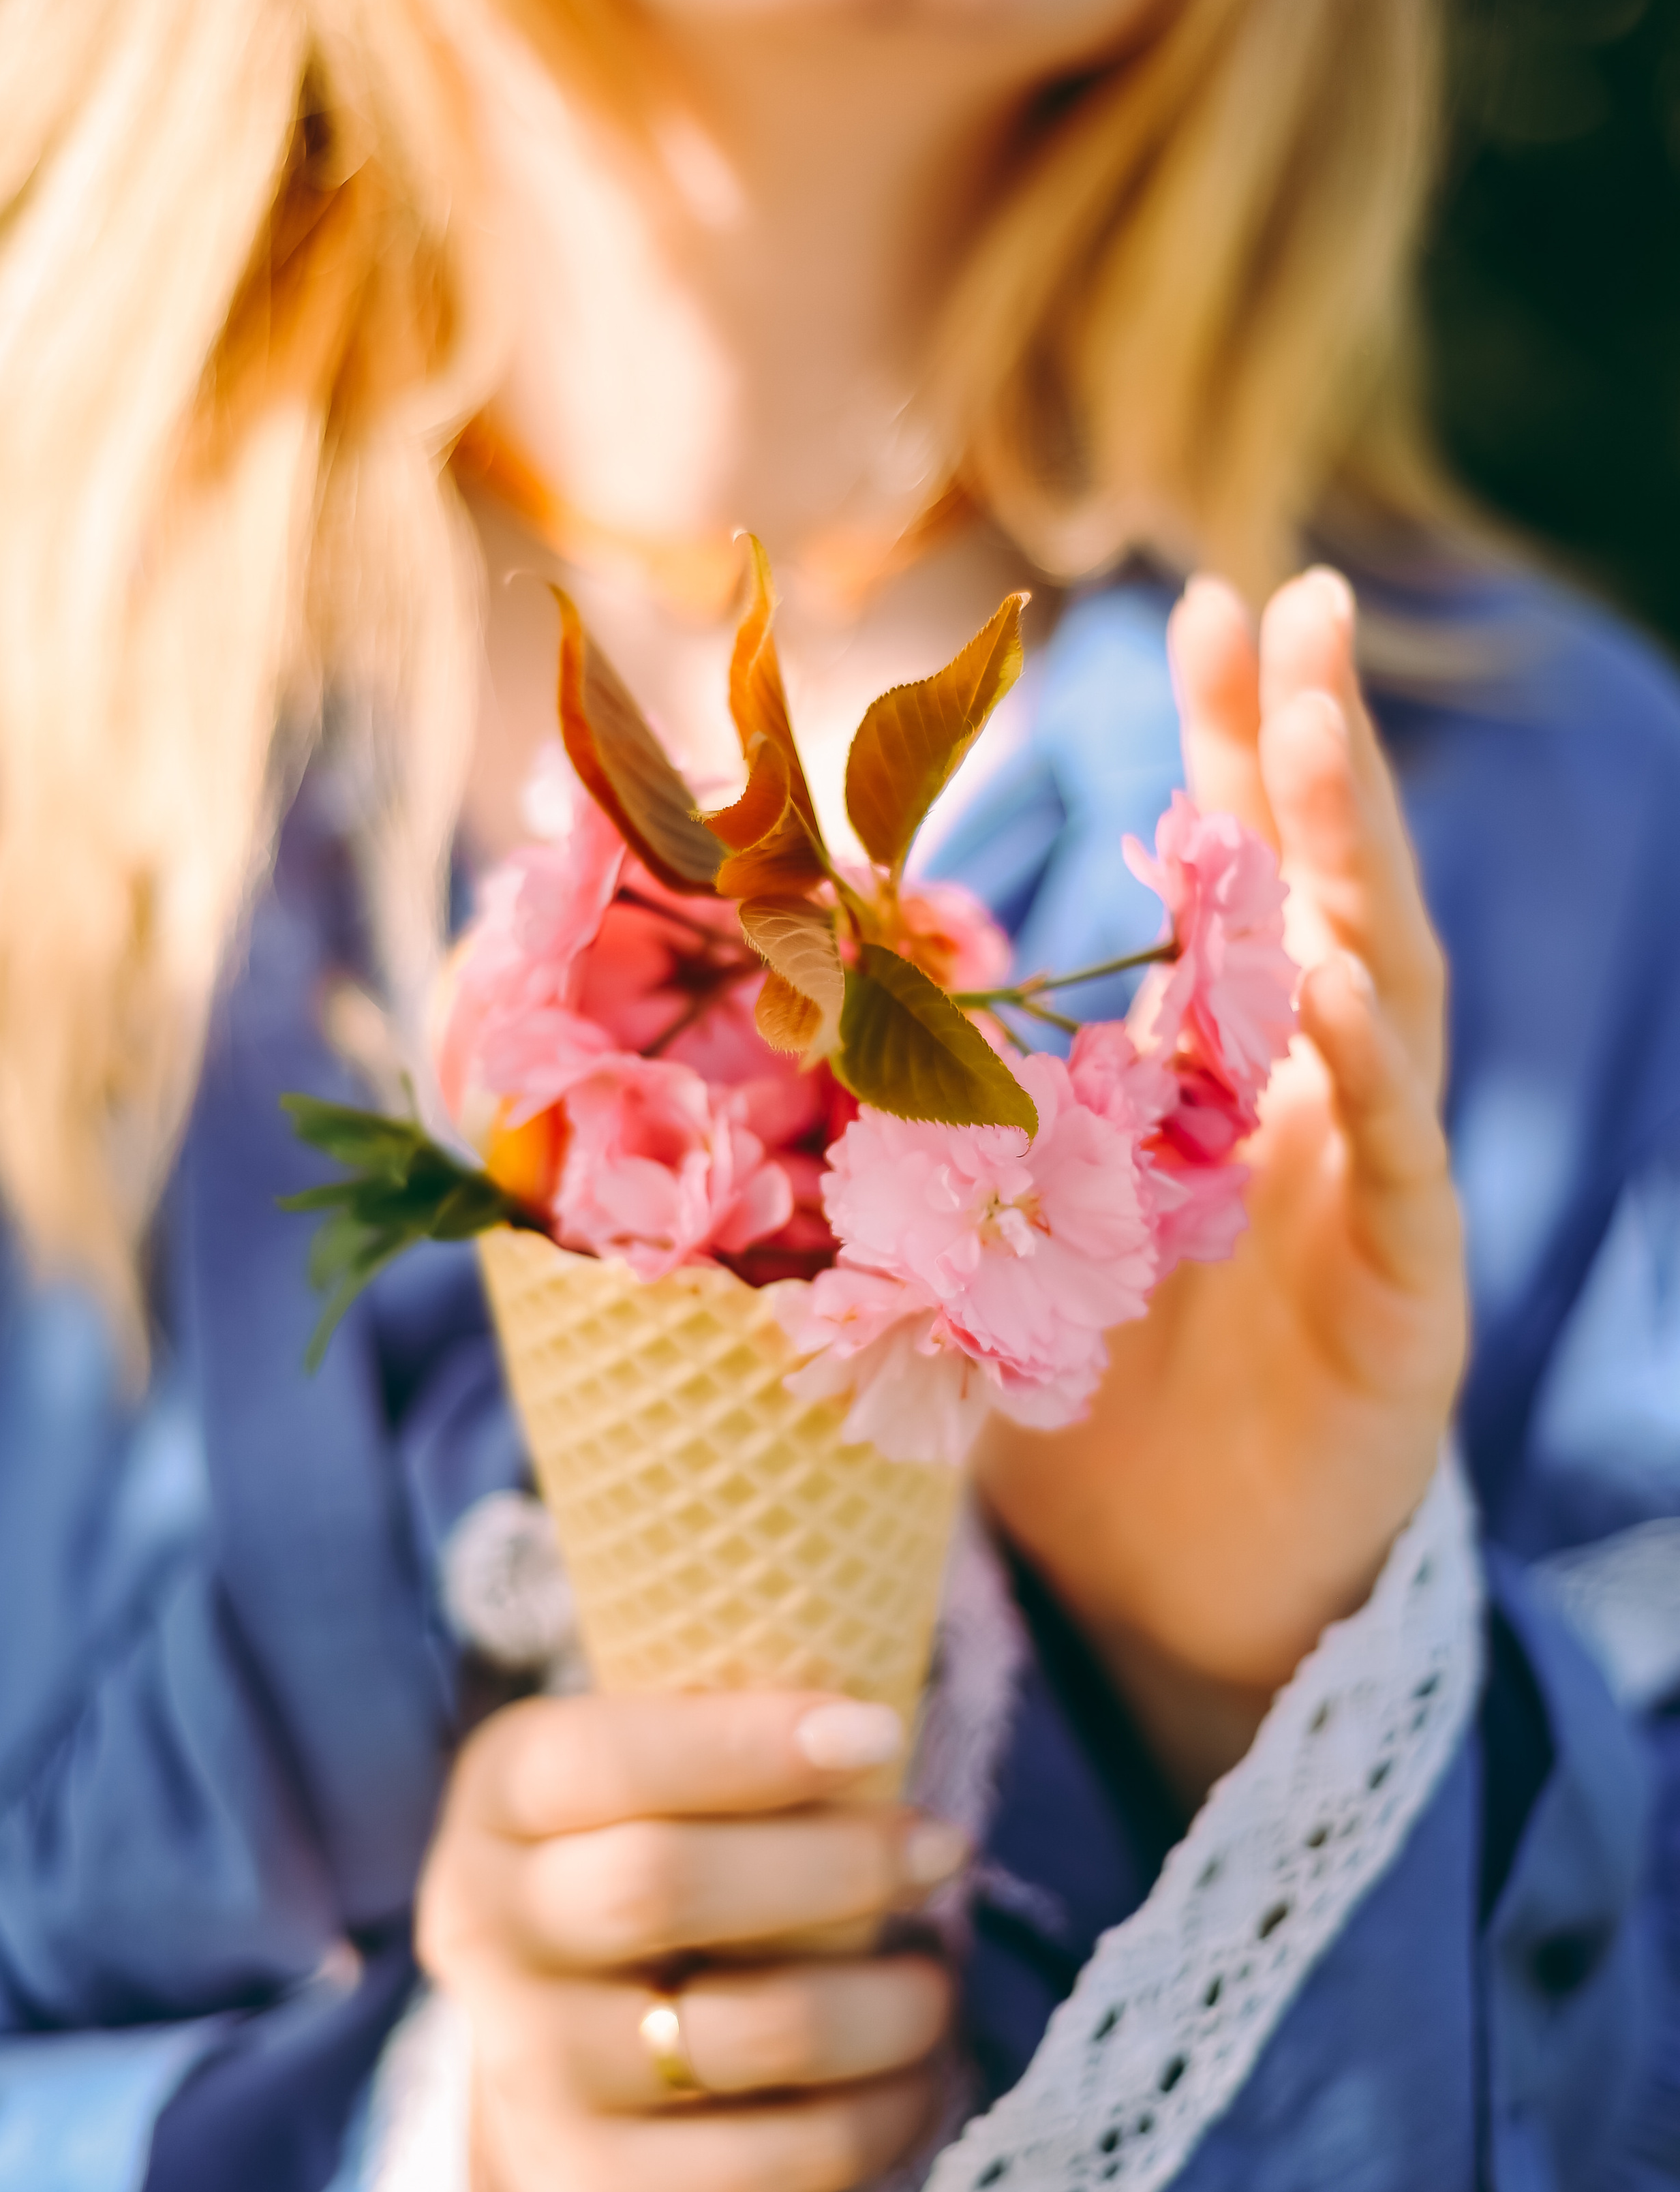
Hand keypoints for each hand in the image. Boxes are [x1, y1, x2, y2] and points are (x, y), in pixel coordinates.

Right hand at [415, 1689, 962, 2191]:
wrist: (526, 2114)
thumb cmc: (629, 1898)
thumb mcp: (636, 1798)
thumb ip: (724, 1752)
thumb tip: (877, 1724)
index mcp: (503, 1797)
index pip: (606, 1756)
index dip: (745, 1742)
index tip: (878, 1731)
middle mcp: (492, 1927)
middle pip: (663, 1885)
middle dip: (832, 1864)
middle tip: (942, 1849)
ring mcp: (533, 2069)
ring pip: (741, 2030)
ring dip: (876, 2004)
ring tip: (935, 1983)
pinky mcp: (592, 2191)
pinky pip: (766, 2162)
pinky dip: (870, 2119)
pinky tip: (912, 2083)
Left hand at [975, 570, 1465, 1797]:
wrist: (1168, 1588)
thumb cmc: (1079, 1415)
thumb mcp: (991, 1237)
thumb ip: (944, 1121)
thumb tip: (789, 1008)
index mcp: (1222, 1084)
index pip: (1236, 882)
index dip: (1225, 747)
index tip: (1205, 608)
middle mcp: (1311, 1113)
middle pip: (1326, 899)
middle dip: (1311, 751)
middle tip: (1299, 603)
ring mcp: (1368, 1199)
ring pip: (1380, 1004)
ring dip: (1350, 866)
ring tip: (1315, 737)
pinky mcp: (1402, 1306)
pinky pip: (1392, 1173)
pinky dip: (1368, 1079)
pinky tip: (1328, 987)